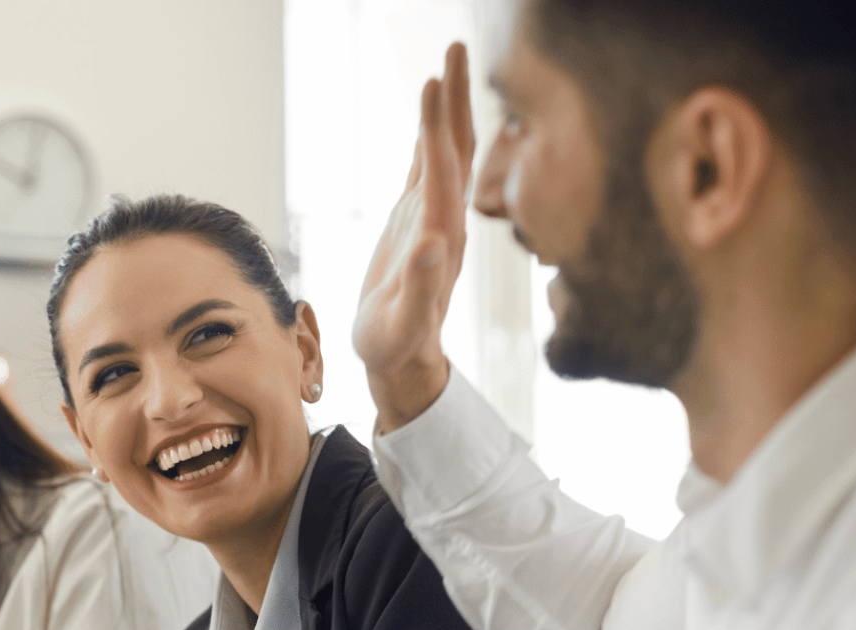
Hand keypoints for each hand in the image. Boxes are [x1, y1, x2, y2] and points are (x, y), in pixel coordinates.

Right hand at [353, 42, 475, 432]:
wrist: (404, 358)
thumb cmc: (399, 346)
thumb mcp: (405, 324)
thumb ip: (421, 288)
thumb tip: (433, 245)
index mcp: (441, 235)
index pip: (441, 169)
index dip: (435, 126)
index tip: (432, 82)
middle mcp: (443, 218)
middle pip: (453, 146)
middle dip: (454, 97)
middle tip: (455, 46)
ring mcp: (431, 216)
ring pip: (443, 151)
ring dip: (446, 107)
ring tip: (446, 63)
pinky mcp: (416, 220)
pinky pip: (426, 167)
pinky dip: (428, 134)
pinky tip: (428, 114)